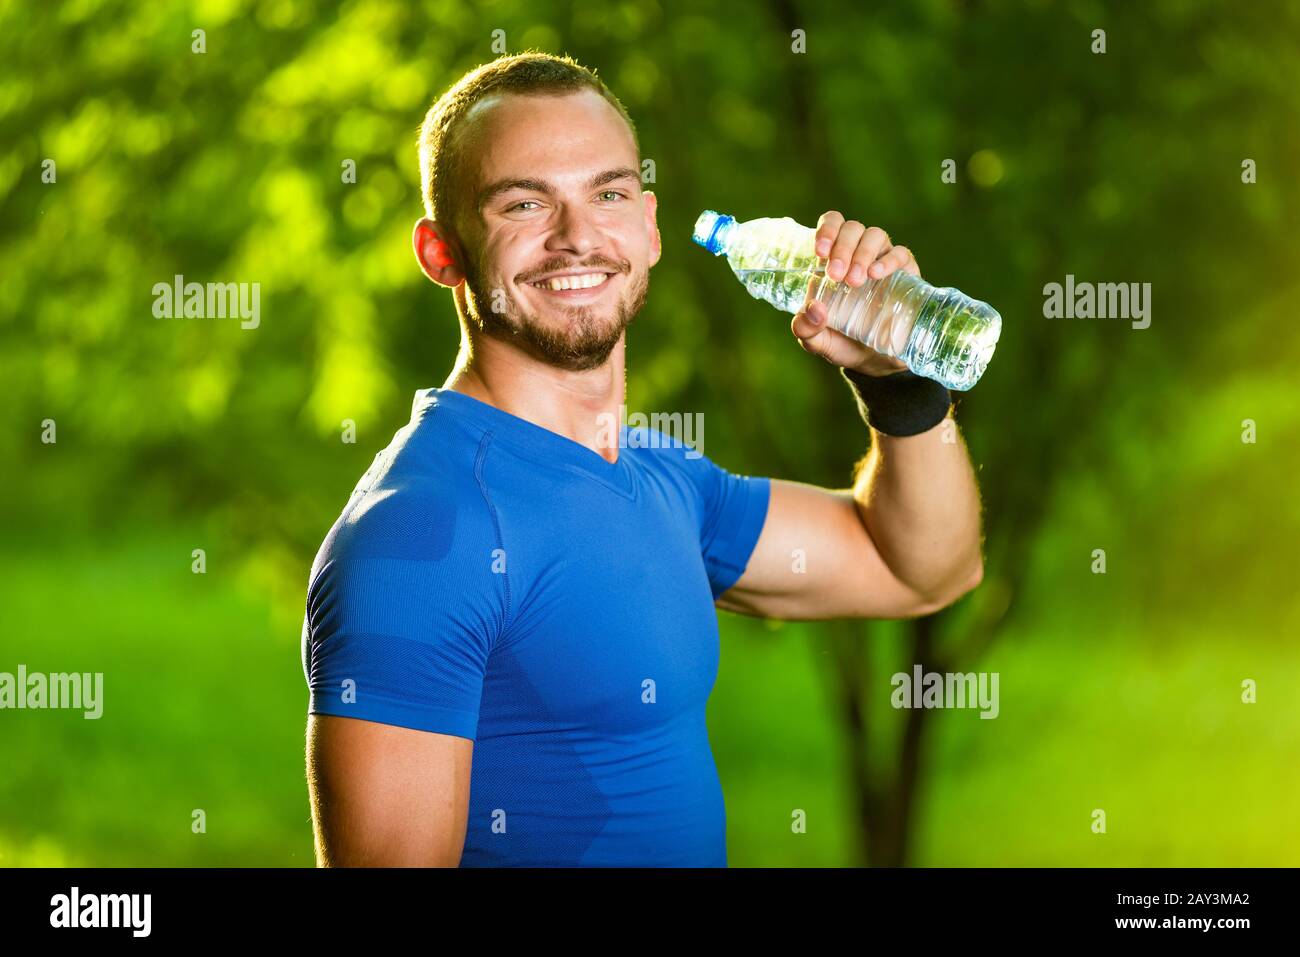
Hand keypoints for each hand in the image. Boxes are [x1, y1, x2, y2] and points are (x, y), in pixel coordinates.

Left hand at [791, 210, 919, 375]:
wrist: (877, 361)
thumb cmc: (845, 343)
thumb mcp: (820, 341)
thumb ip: (806, 329)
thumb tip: (813, 308)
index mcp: (833, 260)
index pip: (832, 225)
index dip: (827, 230)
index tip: (821, 251)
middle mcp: (857, 254)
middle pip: (852, 229)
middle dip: (842, 247)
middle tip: (836, 275)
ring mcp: (882, 261)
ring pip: (874, 235)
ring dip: (862, 253)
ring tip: (856, 280)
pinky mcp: (905, 273)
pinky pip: (901, 253)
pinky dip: (889, 260)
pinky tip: (878, 274)